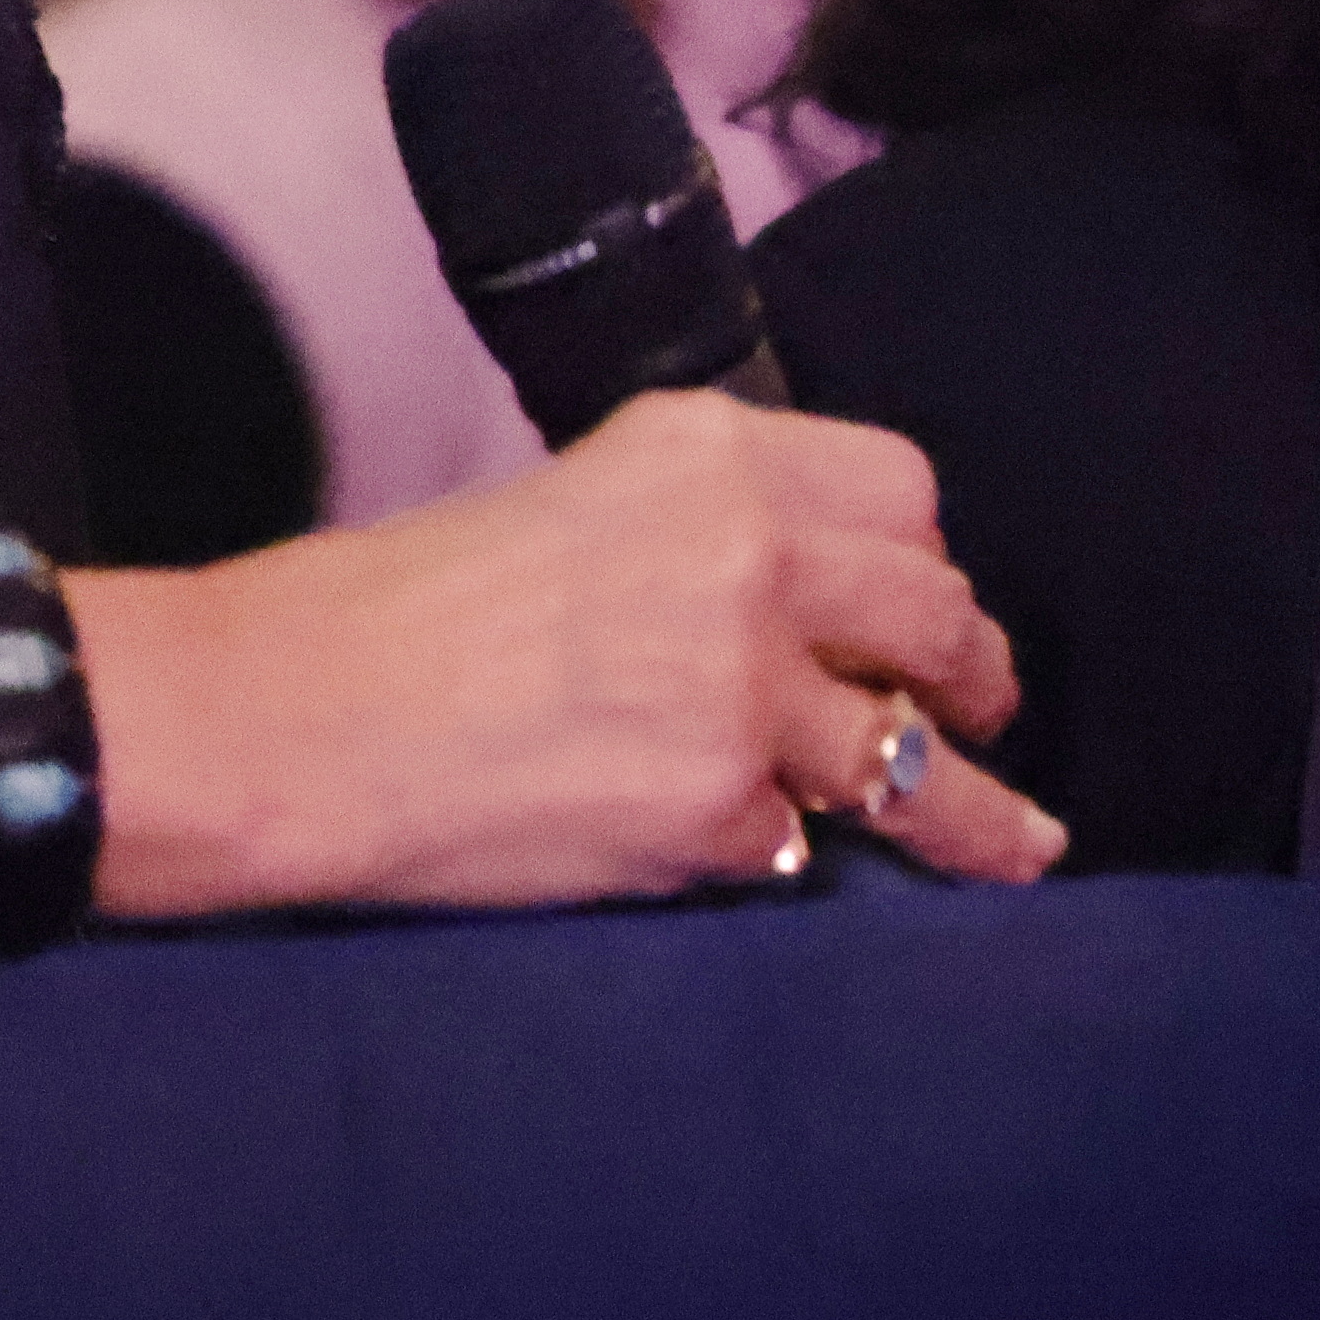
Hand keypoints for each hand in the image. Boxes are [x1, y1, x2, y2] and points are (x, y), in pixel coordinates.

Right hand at [72, 387, 1057, 920]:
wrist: (303, 713)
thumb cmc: (404, 611)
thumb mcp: (573, 499)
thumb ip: (700, 528)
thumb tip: (807, 605)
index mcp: (711, 451)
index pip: (903, 494)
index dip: (922, 562)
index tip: (924, 600)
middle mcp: (753, 550)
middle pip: (939, 611)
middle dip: (974, 673)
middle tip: (979, 707)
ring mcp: (747, 686)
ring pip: (915, 756)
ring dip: (973, 810)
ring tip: (1016, 844)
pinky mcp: (722, 808)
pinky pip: (799, 846)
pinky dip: (779, 859)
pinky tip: (758, 868)